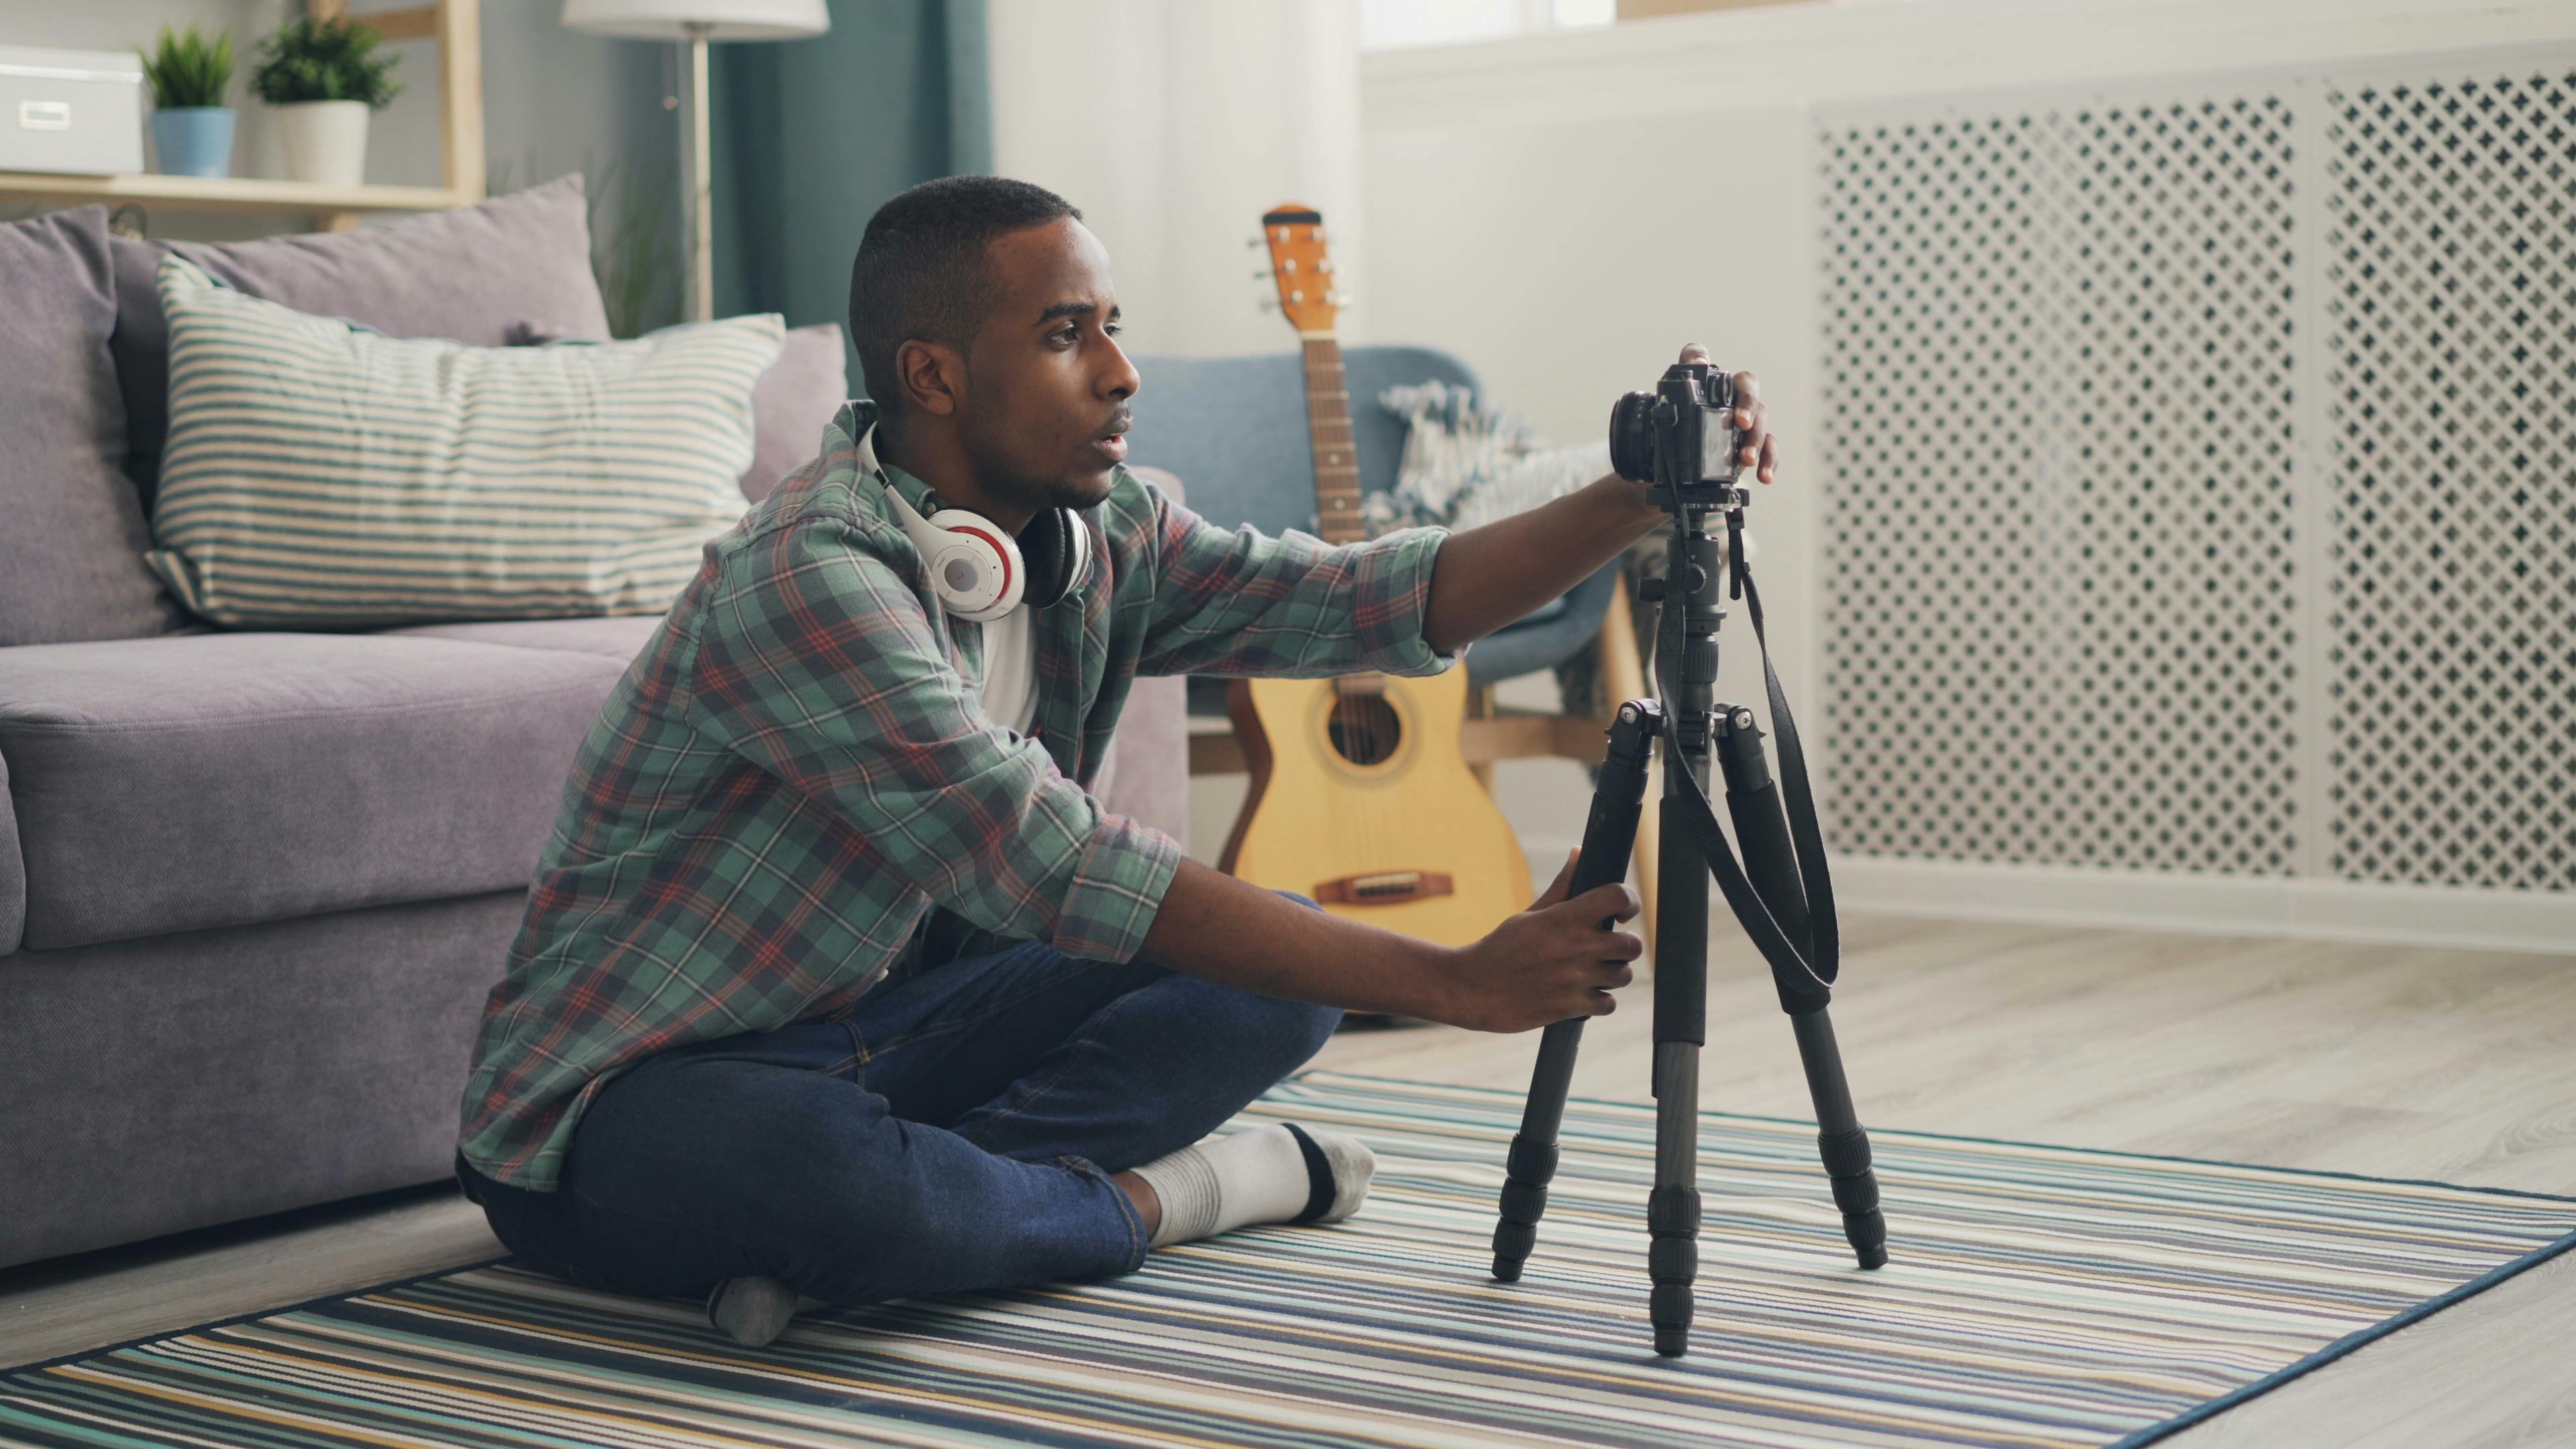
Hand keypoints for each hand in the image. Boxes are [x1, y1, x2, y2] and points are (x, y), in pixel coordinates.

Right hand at [1428, 848, 1643, 1032]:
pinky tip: (1585, 994)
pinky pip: (1609, 1004)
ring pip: (1624, 975)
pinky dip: (1601, 1001)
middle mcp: (1576, 946)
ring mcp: (1575, 979)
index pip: (1618, 897)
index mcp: (1565, 917)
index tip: (1621, 914)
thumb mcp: (1529, 914)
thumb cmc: (1500, 948)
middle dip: (1625, 946)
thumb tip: (1579, 852)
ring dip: (1614, 974)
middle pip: (1633, 944)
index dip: (1630, 902)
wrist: (1471, 989)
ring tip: (1595, 973)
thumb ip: (1562, 886)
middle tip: (1609, 948)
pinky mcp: (1570, 1007)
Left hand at [1671, 342, 1776, 485]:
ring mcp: (1742, 418)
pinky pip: (1769, 446)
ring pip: (1760, 416)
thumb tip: (1663, 420)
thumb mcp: (1654, 438)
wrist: (1669, 478)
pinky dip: (1769, 460)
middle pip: (1745, 384)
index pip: (1696, 358)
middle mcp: (1724, 396)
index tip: (1699, 366)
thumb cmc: (1663, 451)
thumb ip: (1657, 425)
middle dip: (1747, 402)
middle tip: (1740, 422)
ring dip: (1755, 438)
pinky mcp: (1751, 443)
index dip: (1697, 357)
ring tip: (1745, 459)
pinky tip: (1764, 476)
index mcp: (1698, 387)